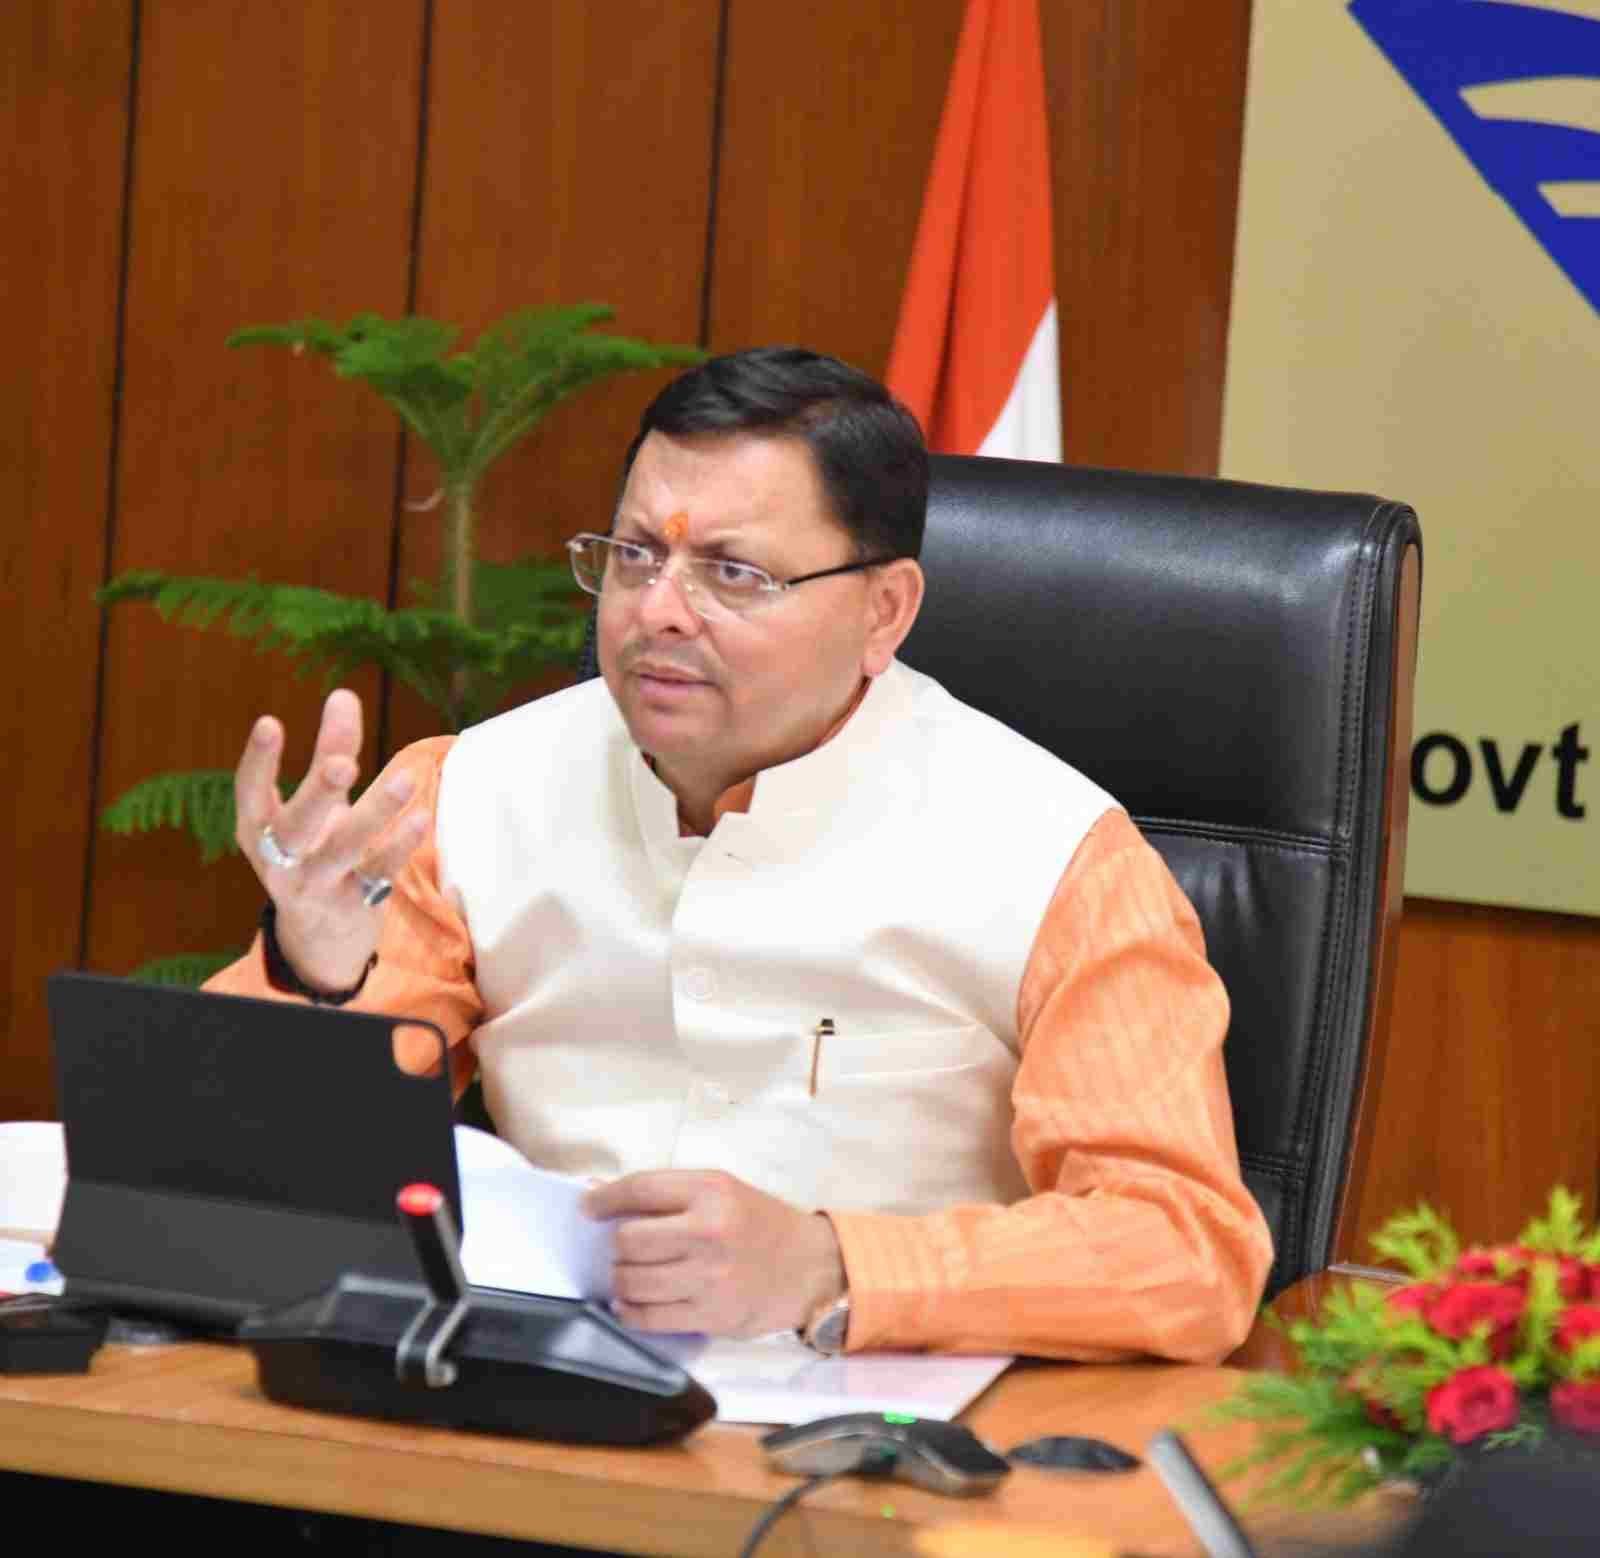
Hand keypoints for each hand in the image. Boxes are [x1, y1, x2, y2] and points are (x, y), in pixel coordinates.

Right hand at [233, 688, 427, 992]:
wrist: (320, 937)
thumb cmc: (316, 849)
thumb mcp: (318, 804)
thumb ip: (332, 750)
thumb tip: (343, 693)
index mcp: (258, 830)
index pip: (249, 793)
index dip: (257, 761)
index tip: (269, 723)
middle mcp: (279, 859)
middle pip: (294, 826)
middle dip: (317, 793)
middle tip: (342, 763)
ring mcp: (315, 885)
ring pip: (342, 850)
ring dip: (374, 815)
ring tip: (405, 780)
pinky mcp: (352, 904)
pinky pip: (377, 873)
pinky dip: (399, 846)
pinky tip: (422, 818)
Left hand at [582, 1170, 844, 1338]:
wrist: (809, 1266)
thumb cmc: (759, 1223)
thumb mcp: (721, 1190)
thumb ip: (666, 1192)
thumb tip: (600, 1194)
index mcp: (711, 1192)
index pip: (641, 1189)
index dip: (605, 1199)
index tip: (587, 1208)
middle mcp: (709, 1232)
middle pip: (630, 1239)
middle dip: (616, 1246)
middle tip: (625, 1249)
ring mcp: (709, 1277)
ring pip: (633, 1282)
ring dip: (621, 1280)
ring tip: (630, 1275)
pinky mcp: (710, 1315)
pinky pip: (649, 1318)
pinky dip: (630, 1312)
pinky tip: (632, 1304)